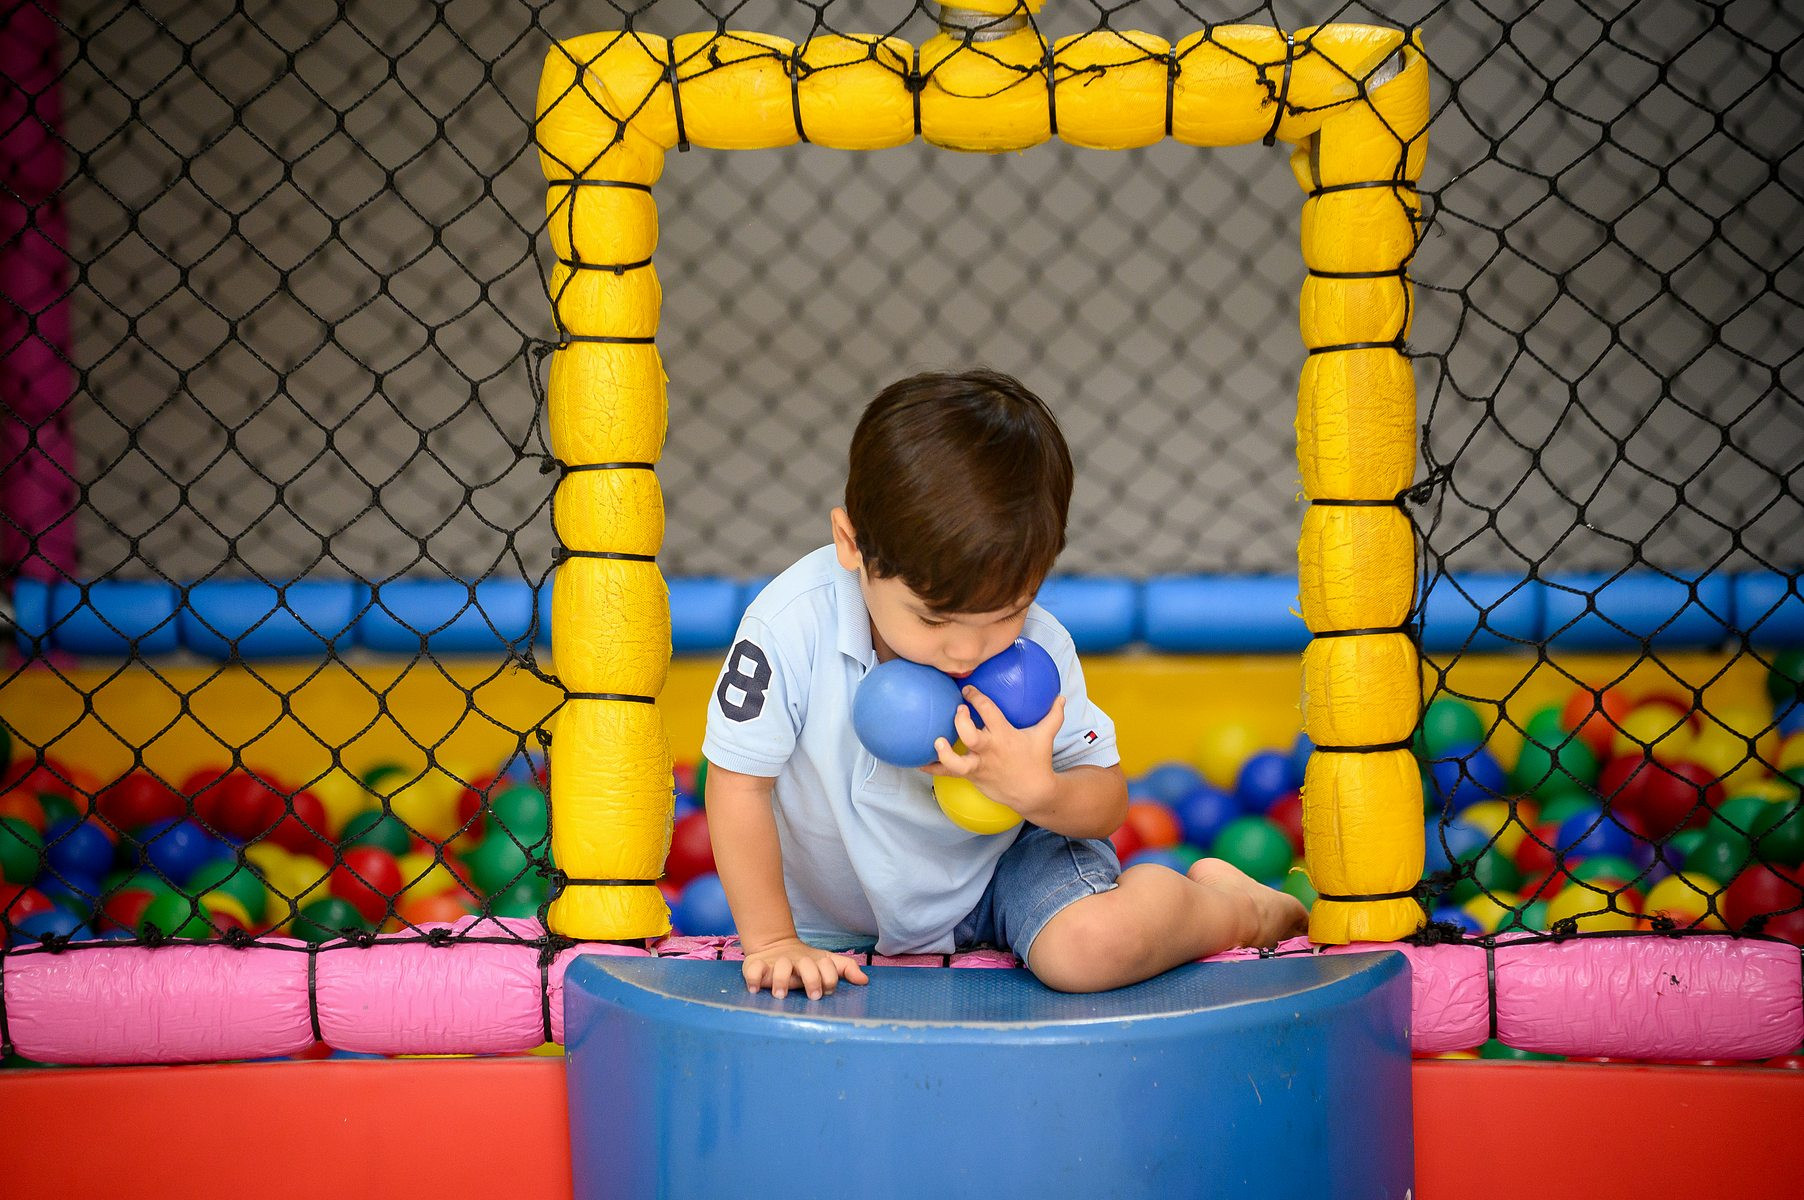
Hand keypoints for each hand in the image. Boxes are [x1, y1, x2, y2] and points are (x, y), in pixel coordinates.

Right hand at [740, 936, 868, 999]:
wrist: (774, 945)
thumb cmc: (805, 962)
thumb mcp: (826, 963)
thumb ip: (845, 969)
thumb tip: (864, 980)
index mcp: (814, 962)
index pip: (827, 966)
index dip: (830, 978)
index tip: (827, 992)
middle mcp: (796, 962)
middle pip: (807, 965)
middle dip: (812, 979)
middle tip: (813, 997)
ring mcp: (776, 963)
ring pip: (780, 967)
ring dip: (781, 980)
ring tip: (780, 995)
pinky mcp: (756, 964)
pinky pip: (752, 969)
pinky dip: (753, 978)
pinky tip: (755, 990)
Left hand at [922, 688, 1065, 817]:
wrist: (1034, 793)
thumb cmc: (1037, 762)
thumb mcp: (1045, 736)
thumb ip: (1053, 715)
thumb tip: (1060, 697)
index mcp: (1004, 735)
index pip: (988, 711)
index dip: (976, 697)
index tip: (967, 690)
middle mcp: (990, 750)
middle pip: (970, 734)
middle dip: (960, 721)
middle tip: (957, 710)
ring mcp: (980, 765)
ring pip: (957, 762)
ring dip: (944, 752)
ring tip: (937, 741)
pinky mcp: (973, 777)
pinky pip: (949, 774)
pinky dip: (933, 769)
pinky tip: (919, 764)